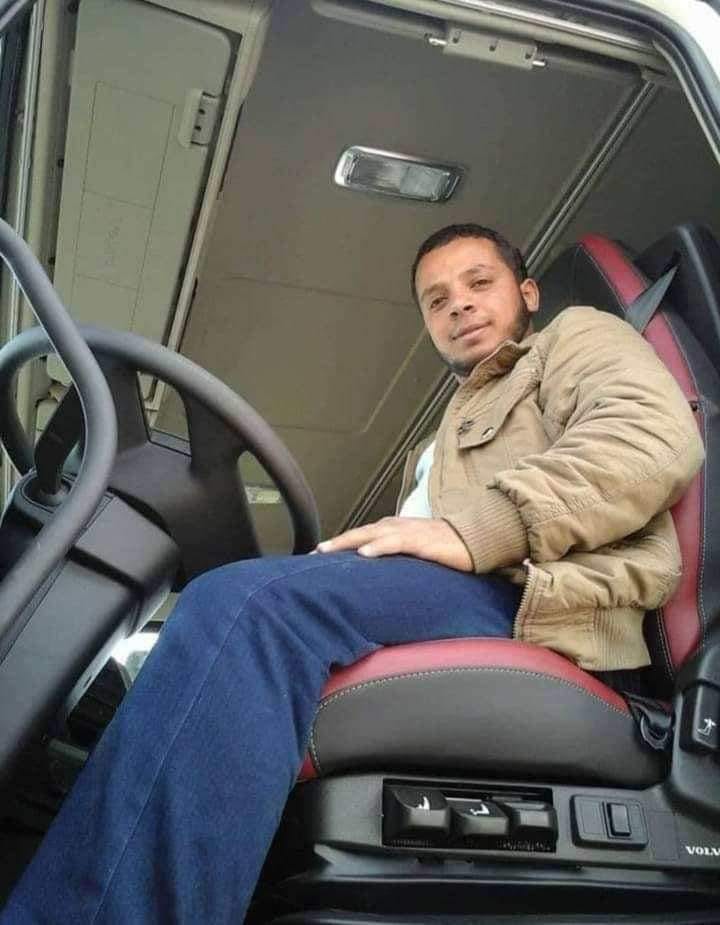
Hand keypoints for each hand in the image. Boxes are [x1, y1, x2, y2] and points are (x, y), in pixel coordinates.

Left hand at [316, 517, 472, 571]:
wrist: (474, 538)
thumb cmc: (444, 547)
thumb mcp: (414, 553)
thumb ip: (394, 559)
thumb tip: (374, 576)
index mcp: (391, 529)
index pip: (358, 536)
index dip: (336, 545)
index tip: (314, 558)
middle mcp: (394, 526)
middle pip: (357, 533)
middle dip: (333, 544)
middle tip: (310, 555)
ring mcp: (407, 532)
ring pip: (371, 534)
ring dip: (347, 542)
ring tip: (326, 551)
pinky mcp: (422, 540)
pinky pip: (396, 541)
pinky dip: (379, 546)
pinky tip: (364, 553)